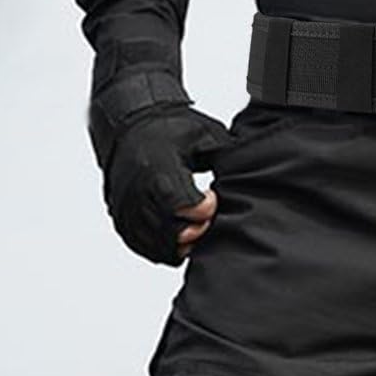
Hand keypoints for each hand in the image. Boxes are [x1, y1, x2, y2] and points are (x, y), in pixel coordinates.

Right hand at [100, 102, 234, 265]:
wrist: (128, 126)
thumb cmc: (165, 128)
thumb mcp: (203, 134)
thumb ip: (225, 156)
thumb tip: (252, 170)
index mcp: (160, 172)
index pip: (187, 208)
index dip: (206, 209)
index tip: (211, 198)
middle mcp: (139, 195)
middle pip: (174, 233)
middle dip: (197, 229)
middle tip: (206, 215)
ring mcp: (128, 211)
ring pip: (160, 246)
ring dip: (182, 241)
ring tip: (193, 223)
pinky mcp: (123, 221)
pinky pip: (146, 248)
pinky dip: (165, 246)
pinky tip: (177, 233)